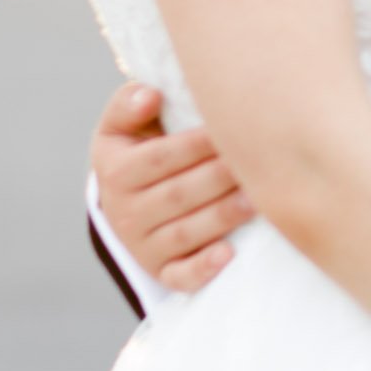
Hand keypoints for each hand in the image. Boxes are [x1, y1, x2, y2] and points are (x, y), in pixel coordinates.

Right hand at [91, 84, 254, 290]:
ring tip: (256, 200)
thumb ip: (130, 104)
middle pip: (177, 195)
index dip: (194, 144)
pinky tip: (228, 255)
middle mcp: (124, 212)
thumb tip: (150, 94)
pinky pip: (180, 276)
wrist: (127, 200)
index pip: (158, 158)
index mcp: (115, 171)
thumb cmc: (138, 150)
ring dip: (221, 217)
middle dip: (217, 178)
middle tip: (253, 164)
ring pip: (185, 233)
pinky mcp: (161, 272)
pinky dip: (203, 269)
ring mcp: (143, 246)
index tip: (227, 129)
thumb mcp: (122, 125)